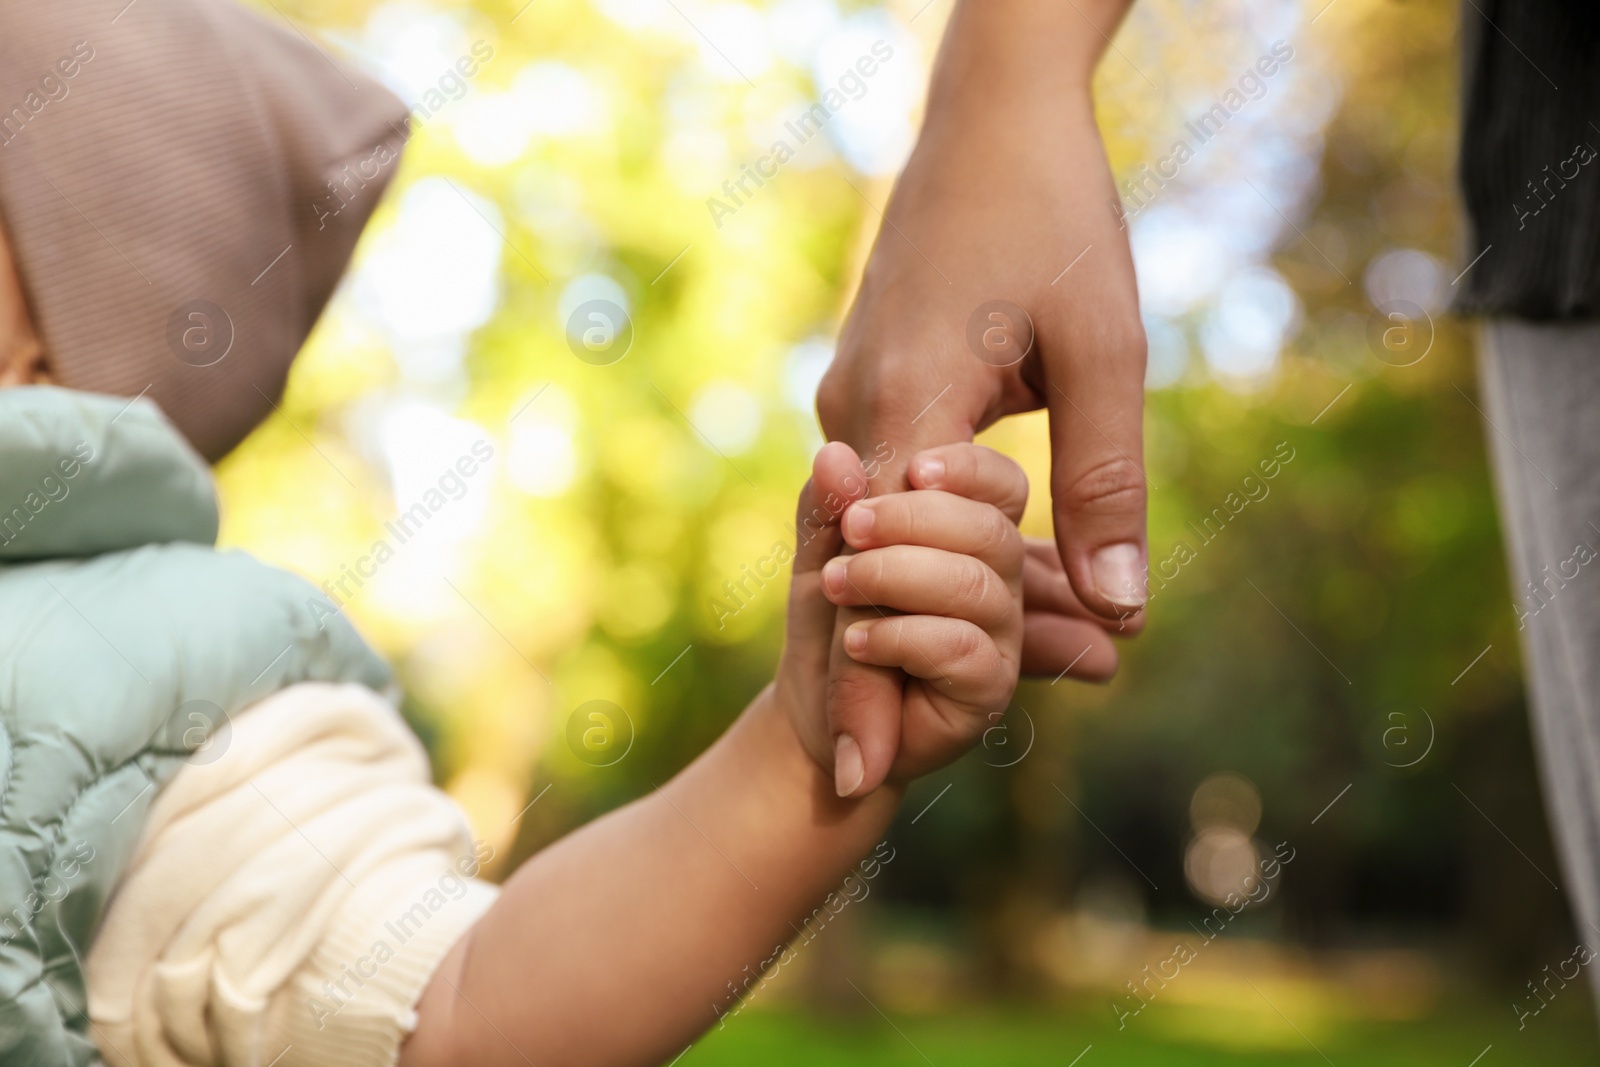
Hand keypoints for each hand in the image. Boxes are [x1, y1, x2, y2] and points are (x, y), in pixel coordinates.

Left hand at [778, 442, 1025, 794]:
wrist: (814, 713)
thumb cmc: (826, 622)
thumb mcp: (819, 552)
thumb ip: (829, 506)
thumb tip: (834, 455)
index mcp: (970, 534)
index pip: (1002, 486)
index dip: (968, 470)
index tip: (912, 468)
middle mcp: (998, 580)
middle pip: (990, 530)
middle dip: (912, 520)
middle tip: (850, 528)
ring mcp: (1000, 636)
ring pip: (974, 585)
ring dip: (893, 575)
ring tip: (837, 585)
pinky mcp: (989, 689)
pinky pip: (961, 647)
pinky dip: (899, 636)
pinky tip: (856, 640)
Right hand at [815, 0, 1146, 794]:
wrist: (992, 112)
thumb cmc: (1056, 213)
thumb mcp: (1105, 348)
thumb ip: (1106, 481)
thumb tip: (1123, 605)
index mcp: (907, 401)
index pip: (877, 573)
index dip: (869, 680)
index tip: (865, 772)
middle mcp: (855, 407)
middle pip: (849, 567)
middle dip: (856, 674)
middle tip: (857, 779)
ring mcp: (851, 390)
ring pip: (859, 532)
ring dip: (878, 617)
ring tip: (879, 717)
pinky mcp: (869, 376)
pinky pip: (873, 488)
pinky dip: (891, 552)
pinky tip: (912, 601)